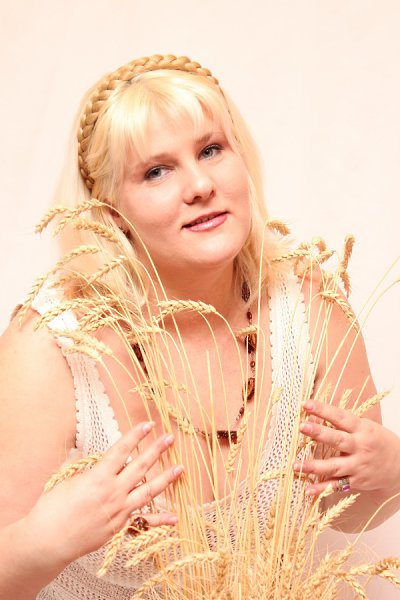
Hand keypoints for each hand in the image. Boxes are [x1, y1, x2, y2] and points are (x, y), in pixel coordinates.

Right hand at [24, 422, 183, 568]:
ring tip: (180, 468)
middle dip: (156, 450)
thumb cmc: (51, 509)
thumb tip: (79, 451)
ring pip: (148, 491)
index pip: (121, 450)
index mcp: (98, 476)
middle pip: (140, 466)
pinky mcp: (119, 527)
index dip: (135, 436)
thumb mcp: (63, 479)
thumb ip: (76, 464)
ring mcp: (119, 510)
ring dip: (165, 478)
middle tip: (170, 438)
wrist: (47, 541)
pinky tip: (174, 518)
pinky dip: (159, 520)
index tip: (148, 424)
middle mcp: (113, 491)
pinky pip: (143, 521)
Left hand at [293, 400, 399, 496]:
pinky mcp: (356, 481)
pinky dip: (323, 489)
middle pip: (338, 440)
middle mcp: (360, 447)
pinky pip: (337, 485)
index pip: (341, 417)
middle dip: (319, 433)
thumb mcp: (364, 427)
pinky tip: (308, 489)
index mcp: (362, 429)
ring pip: (334, 466)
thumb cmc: (377, 441)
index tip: (306, 404)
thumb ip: (342, 423)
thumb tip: (314, 417)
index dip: (323, 410)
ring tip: (296, 465)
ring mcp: (358, 465)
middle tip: (302, 427)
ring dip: (314, 466)